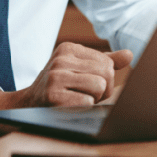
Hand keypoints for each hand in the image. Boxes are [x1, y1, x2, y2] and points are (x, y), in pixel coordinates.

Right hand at [0, 40, 131, 113]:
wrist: (28, 104)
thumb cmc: (60, 86)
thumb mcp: (78, 68)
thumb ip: (104, 61)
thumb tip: (129, 54)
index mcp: (69, 48)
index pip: (107, 62)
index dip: (106, 79)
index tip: (88, 84)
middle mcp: (61, 59)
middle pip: (106, 74)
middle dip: (103, 90)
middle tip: (86, 94)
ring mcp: (55, 77)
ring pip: (99, 87)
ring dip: (93, 99)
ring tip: (78, 99)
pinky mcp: (53, 95)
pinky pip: (87, 102)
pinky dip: (83, 108)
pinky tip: (70, 106)